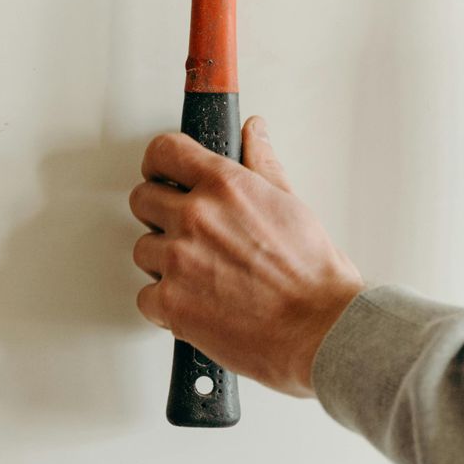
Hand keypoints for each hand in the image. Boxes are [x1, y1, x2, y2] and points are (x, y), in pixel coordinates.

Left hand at [129, 117, 364, 397]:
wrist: (321, 330)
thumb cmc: (313, 276)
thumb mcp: (291, 204)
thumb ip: (261, 164)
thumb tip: (253, 133)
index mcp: (225, 185)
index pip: (164, 151)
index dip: (159, 164)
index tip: (162, 175)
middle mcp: (196, 217)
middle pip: (142, 199)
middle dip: (160, 214)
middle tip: (186, 233)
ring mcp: (179, 260)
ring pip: (143, 250)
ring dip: (163, 262)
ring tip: (201, 275)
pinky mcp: (171, 303)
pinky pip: (146, 297)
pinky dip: (165, 305)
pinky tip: (196, 303)